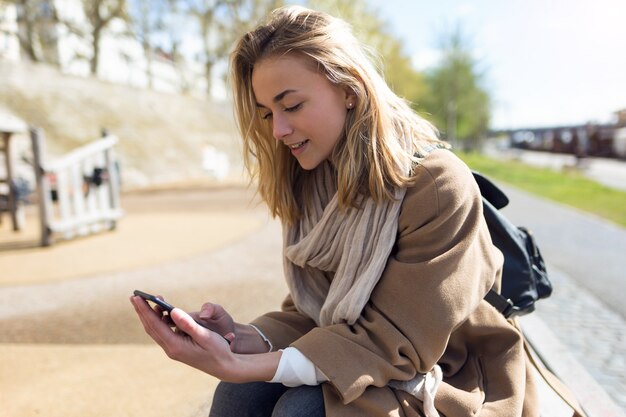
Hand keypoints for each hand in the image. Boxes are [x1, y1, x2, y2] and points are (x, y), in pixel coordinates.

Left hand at [130, 296, 280, 381]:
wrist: (225, 367)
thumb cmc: (218, 350)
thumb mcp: (205, 335)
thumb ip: (188, 324)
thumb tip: (173, 311)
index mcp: (175, 346)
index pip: (155, 325)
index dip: (145, 310)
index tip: (136, 298)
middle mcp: (171, 349)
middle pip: (151, 327)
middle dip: (142, 311)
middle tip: (134, 296)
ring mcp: (173, 349)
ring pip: (156, 330)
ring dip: (150, 316)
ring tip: (146, 301)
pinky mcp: (177, 348)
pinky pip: (163, 332)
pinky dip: (159, 321)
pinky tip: (161, 313)